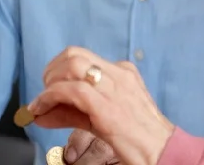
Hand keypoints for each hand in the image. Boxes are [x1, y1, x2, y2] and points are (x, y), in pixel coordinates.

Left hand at [29, 46, 174, 164]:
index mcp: (123, 73)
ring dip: (50, 82)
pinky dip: (50, 96)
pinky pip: (71, 90)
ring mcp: (115, 87)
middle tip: (45, 92)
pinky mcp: (107, 105)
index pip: (82, 56)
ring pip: (72, 66)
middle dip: (51, 71)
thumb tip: (41, 113)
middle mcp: (119, 74)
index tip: (50, 86)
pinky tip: (42, 108)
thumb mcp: (101, 120)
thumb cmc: (138, 138)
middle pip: (74, 54)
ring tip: (43, 101)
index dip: (58, 68)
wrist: (162, 151)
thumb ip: (71, 114)